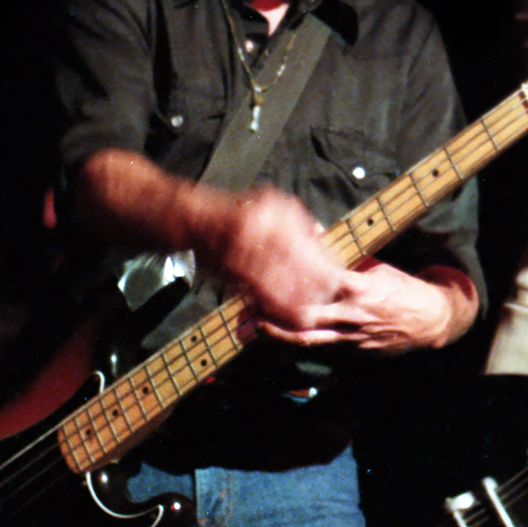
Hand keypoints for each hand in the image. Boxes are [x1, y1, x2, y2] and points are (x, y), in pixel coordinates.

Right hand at [75, 151, 350, 329]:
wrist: (184, 215)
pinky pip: (253, 286)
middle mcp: (264, 220)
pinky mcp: (228, 260)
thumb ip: (298, 225)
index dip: (328, 267)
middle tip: (329, 308)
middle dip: (317, 289)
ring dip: (294, 301)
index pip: (313, 242)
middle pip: (301, 261)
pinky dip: (266, 302)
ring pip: (278, 277)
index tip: (343, 286)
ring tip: (308, 318)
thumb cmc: (228, 216)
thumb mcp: (268, 208)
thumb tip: (324, 238)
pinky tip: (277, 314)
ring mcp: (245, 240)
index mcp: (278, 208)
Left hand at [257, 259, 477, 352]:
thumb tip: (317, 238)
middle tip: (250, 303)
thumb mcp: (377, 267)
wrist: (429, 321)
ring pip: (307, 338)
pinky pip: (318, 348)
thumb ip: (348, 259)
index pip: (320, 281)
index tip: (271, 271)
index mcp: (359, 287)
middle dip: (275, 312)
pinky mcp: (351, 351)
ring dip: (278, 334)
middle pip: (305, 315)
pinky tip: (278, 340)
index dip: (293, 279)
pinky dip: (297, 344)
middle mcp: (352, 314)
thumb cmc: (402, 289)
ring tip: (254, 326)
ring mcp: (350, 336)